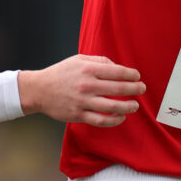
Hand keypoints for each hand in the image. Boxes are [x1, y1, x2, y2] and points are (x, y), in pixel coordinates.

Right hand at [20, 54, 143, 126]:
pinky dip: (114, 120)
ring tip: (135, 105)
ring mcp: (83, 101)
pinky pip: (101, 120)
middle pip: (118, 88)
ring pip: (113, 106)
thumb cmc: (59, 74)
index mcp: (87, 69)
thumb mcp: (77, 60)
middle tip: (142, 89)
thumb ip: (98, 61)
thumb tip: (117, 67)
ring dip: (128, 106)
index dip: (131, 74)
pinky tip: (121, 117)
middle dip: (135, 89)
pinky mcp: (79, 115)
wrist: (39, 90)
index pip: (117, 71)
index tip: (137, 76)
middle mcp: (87, 85)